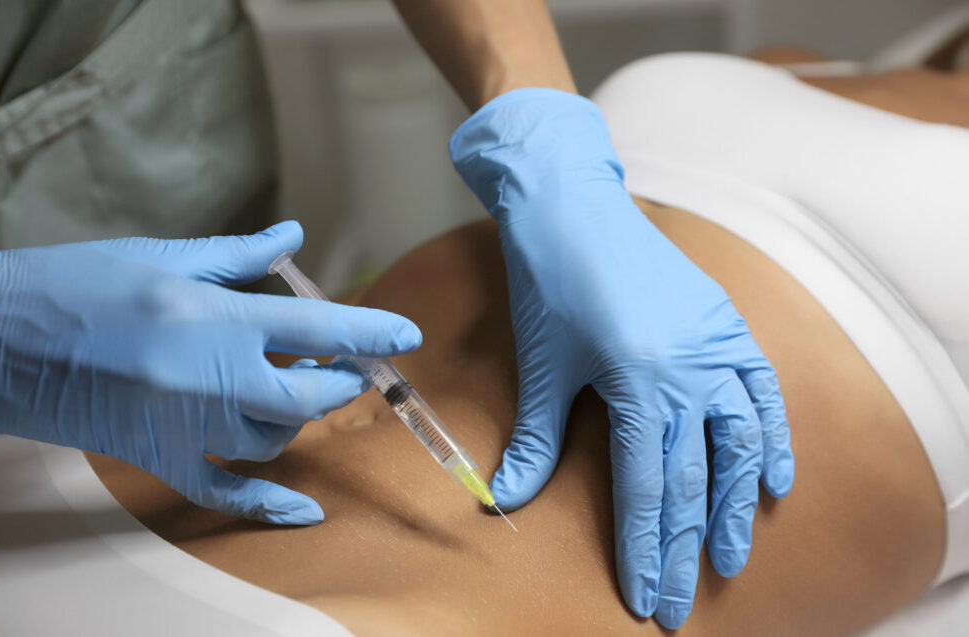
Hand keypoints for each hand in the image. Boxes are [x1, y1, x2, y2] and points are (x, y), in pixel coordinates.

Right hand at [0, 222, 420, 523]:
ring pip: (273, 439)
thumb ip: (237, 256)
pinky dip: (269, 505)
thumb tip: (293, 236)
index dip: (369, 331)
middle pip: (307, 395)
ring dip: (296, 418)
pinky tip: (305, 512)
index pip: (315, 328)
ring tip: (294, 392)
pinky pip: (224, 493)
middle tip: (348, 367)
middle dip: (340, 381)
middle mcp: (208, 376)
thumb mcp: (161, 256)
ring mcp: (184, 425)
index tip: (407, 334)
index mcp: (212, 317)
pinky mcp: (157, 458)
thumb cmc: (76, 281)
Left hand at [451, 89, 793, 627]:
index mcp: (641, 380)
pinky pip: (762, 392)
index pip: (646, 486)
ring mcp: (716, 343)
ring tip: (731, 556)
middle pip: (692, 477)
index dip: (645, 548)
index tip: (647, 598)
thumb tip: (507, 499)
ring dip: (734, 505)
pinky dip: (769, 439)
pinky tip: (772, 478)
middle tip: (684, 603)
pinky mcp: (725, 324)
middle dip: (685, 547)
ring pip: (738, 442)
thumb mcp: (542, 366)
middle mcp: (691, 367)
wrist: (572, 205)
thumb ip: (535, 440)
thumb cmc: (549, 281)